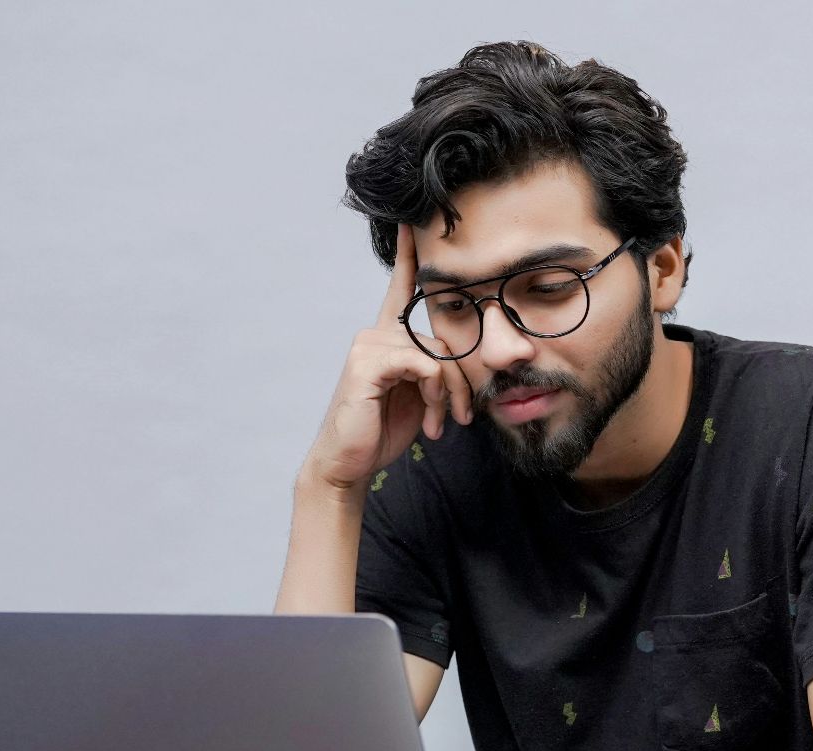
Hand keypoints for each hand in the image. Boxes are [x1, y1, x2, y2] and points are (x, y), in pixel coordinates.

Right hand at [302, 221, 475, 491]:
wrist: (349, 463)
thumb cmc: (382, 429)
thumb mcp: (419, 397)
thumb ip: (436, 371)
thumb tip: (461, 364)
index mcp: (388, 338)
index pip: (401, 288)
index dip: (409, 257)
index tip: (414, 224)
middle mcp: (376, 333)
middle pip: (442, 336)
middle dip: (460, 380)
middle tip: (463, 416)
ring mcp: (370, 345)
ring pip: (437, 353)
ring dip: (449, 394)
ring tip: (443, 423)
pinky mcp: (369, 362)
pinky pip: (425, 364)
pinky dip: (435, 394)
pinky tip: (431, 420)